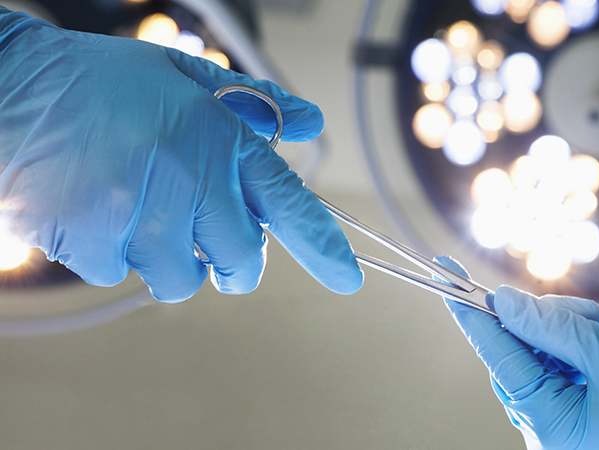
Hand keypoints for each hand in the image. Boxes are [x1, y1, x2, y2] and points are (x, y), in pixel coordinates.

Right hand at [0, 8, 362, 300]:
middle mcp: (189, 183)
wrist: (10, 90)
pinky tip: (97, 210)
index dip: (324, 246)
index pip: (288, 204)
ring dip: (172, 258)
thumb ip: (252, 104)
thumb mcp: (184, 77)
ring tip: (140, 209)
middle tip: (212, 238)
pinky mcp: (96, 245)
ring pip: (183, 279)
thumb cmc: (100, 82)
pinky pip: (124, 275)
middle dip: (235, 262)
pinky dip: (117, 253)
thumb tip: (306, 123)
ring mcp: (142, 219)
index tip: (348, 277)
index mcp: (219, 140)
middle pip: (241, 264)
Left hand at [435, 256, 598, 449]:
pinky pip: (556, 367)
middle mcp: (546, 429)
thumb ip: (552, 328)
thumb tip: (505, 301)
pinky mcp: (576, 413)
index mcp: (549, 425)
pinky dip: (572, 345)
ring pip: (536, 356)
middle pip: (516, 353)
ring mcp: (561, 423)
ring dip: (562, 331)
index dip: (471, 313)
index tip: (447, 277)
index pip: (497, 357)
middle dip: (540, 321)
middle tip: (579, 313)